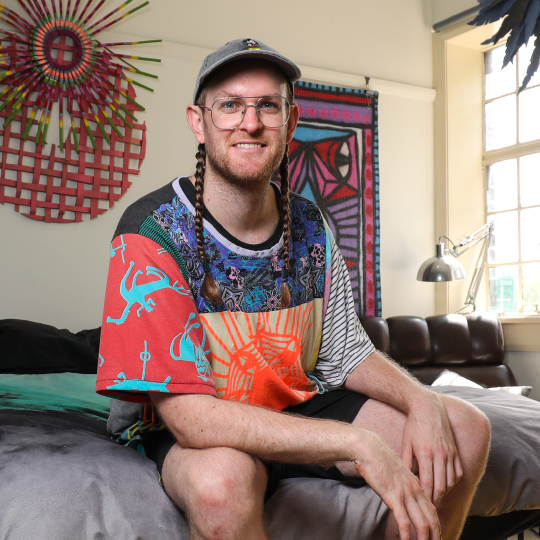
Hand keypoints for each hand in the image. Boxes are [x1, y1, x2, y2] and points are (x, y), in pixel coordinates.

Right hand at [354, 429, 440, 539]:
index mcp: (417, 485)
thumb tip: (403, 498)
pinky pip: (404, 521)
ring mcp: (405, 493)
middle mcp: (414, 490)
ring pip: (422, 523)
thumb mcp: (396, 473)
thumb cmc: (379, 460)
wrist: (369, 448)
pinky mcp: (393, 496)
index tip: (436, 538)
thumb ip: (403, 485)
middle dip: (435, 537)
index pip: (433, 511)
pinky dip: (407, 535)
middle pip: (432, 519)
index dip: (437, 527)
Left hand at [401, 391, 462, 505]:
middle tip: (428, 507)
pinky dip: (452, 482)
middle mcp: (440, 455)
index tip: (420, 504)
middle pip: (440, 486)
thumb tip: (407, 480)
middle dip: (434, 499)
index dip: (425, 497)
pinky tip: (445, 485)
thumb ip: (407, 462)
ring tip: (435, 498)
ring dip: (444, 492)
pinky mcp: (455, 451)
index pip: (427, 483)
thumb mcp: (406, 443)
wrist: (427, 407)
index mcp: (425, 454)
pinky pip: (458, 472)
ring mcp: (450, 453)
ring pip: (451, 481)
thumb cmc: (413, 425)